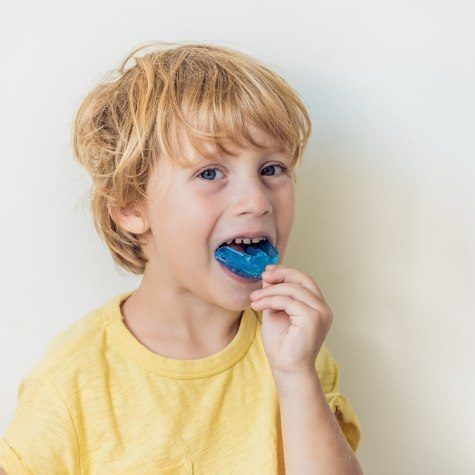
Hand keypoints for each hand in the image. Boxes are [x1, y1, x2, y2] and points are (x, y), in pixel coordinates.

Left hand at [249, 264, 332, 382]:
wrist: (287, 370)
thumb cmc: (281, 346)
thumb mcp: (275, 313)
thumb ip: (274, 295)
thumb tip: (268, 277)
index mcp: (317, 307)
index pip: (304, 281)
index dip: (286, 272)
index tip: (268, 271)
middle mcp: (323, 308)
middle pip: (303, 279)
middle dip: (281, 274)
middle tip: (263, 276)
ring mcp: (320, 313)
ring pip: (293, 289)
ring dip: (269, 291)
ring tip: (253, 299)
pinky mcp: (312, 318)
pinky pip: (288, 301)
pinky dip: (270, 300)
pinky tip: (256, 307)